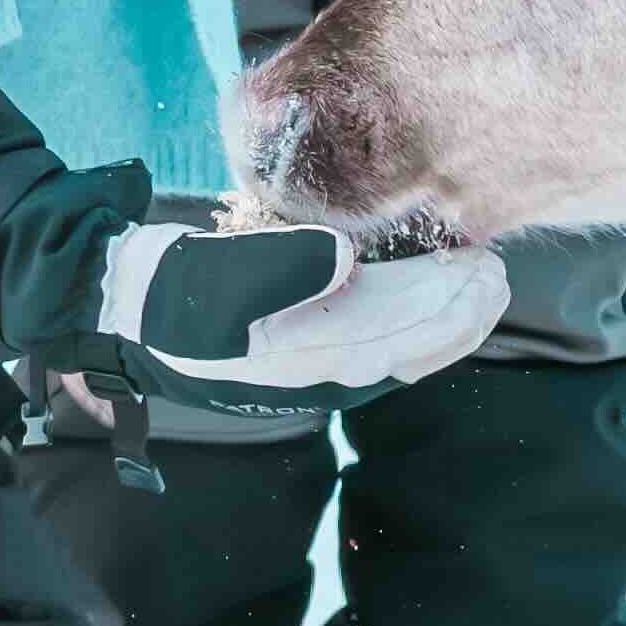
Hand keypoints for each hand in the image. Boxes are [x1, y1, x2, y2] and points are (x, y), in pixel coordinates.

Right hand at [94, 215, 509, 414]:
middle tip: (498, 273)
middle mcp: (318, 367)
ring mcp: (318, 352)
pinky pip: (384, 329)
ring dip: (447, 310)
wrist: (127, 307)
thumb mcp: (210, 279)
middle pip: (408, 344)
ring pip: (403, 339)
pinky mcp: (314, 333)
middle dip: (458, 312)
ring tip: (484, 276)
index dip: (441, 313)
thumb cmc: (166, 295)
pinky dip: (419, 307)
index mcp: (297, 361)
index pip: (390, 341)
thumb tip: (343, 259)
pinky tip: (441, 281)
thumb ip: (276, 267)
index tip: (478, 279)